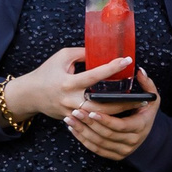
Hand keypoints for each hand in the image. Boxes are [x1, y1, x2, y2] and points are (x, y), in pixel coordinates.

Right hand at [2, 45, 134, 126]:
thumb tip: (102, 51)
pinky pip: (92, 120)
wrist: (29, 95)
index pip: (94, 75)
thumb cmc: (47, 73)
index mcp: (67, 82)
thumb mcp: (62, 57)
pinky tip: (122, 114)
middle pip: (102, 104)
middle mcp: (70, 100)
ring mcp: (71, 112)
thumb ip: (82, 54)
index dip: (111, 68)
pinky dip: (107, 117)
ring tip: (136, 106)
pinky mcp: (72, 119)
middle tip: (141, 97)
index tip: (127, 60)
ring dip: (119, 113)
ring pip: (99, 116)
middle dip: (123, 102)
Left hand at [65, 65, 160, 161]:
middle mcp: (133, 141)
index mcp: (141, 126)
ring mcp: (123, 150)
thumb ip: (147, 85)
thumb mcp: (152, 98)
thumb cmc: (145, 111)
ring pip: (98, 143)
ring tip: (69, 118)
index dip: (105, 120)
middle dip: (89, 124)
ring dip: (82, 131)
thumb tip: (139, 71)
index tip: (92, 111)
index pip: (121, 126)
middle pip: (106, 135)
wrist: (146, 132)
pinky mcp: (114, 155)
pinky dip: (82, 139)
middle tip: (75, 111)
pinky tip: (73, 128)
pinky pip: (95, 149)